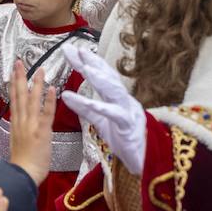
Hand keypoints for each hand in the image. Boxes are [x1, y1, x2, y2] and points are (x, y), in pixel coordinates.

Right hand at [8, 61, 53, 188]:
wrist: (22, 175)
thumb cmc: (23, 163)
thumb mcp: (19, 142)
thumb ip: (22, 129)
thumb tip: (23, 122)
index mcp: (16, 124)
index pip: (14, 100)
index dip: (14, 84)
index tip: (13, 71)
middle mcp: (21, 122)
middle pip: (20, 96)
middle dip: (20, 78)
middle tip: (20, 62)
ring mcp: (31, 126)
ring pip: (32, 101)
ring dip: (36, 85)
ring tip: (39, 70)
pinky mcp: (42, 132)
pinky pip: (46, 113)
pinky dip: (49, 101)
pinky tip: (52, 89)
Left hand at [61, 44, 146, 176]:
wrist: (145, 161)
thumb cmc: (124, 139)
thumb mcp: (101, 121)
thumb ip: (86, 108)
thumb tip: (66, 95)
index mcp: (118, 98)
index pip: (102, 76)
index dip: (88, 62)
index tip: (72, 50)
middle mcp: (125, 100)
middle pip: (108, 77)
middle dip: (92, 62)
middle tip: (76, 49)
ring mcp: (128, 111)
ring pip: (114, 91)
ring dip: (100, 78)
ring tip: (84, 67)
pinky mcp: (128, 126)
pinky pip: (112, 114)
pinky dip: (96, 106)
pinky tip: (83, 100)